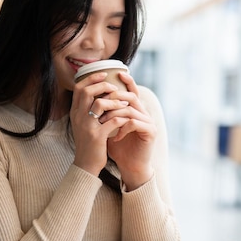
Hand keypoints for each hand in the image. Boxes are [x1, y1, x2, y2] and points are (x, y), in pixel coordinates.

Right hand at [70, 72, 130, 175]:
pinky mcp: (97, 137)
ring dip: (114, 101)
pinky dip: (121, 117)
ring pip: (99, 104)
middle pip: (87, 92)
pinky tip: (127, 117)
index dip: (92, 78)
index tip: (104, 75)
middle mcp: (78, 117)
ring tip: (123, 103)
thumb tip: (98, 92)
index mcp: (75, 112)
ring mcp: (87, 127)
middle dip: (103, 85)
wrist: (86, 164)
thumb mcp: (83, 124)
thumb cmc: (88, 143)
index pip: (79, 88)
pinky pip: (111, 121)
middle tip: (115, 88)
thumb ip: (88, 109)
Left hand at [101, 72, 155, 190]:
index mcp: (136, 110)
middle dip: (114, 98)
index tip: (115, 74)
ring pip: (130, 110)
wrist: (130, 167)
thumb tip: (89, 99)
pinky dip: (122, 128)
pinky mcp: (150, 132)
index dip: (126, 81)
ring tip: (102, 122)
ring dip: (114, 114)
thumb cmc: (118, 148)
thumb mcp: (109, 128)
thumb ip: (105, 113)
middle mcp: (144, 114)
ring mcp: (149, 122)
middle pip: (131, 97)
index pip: (132, 91)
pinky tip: (114, 138)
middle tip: (101, 102)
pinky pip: (134, 123)